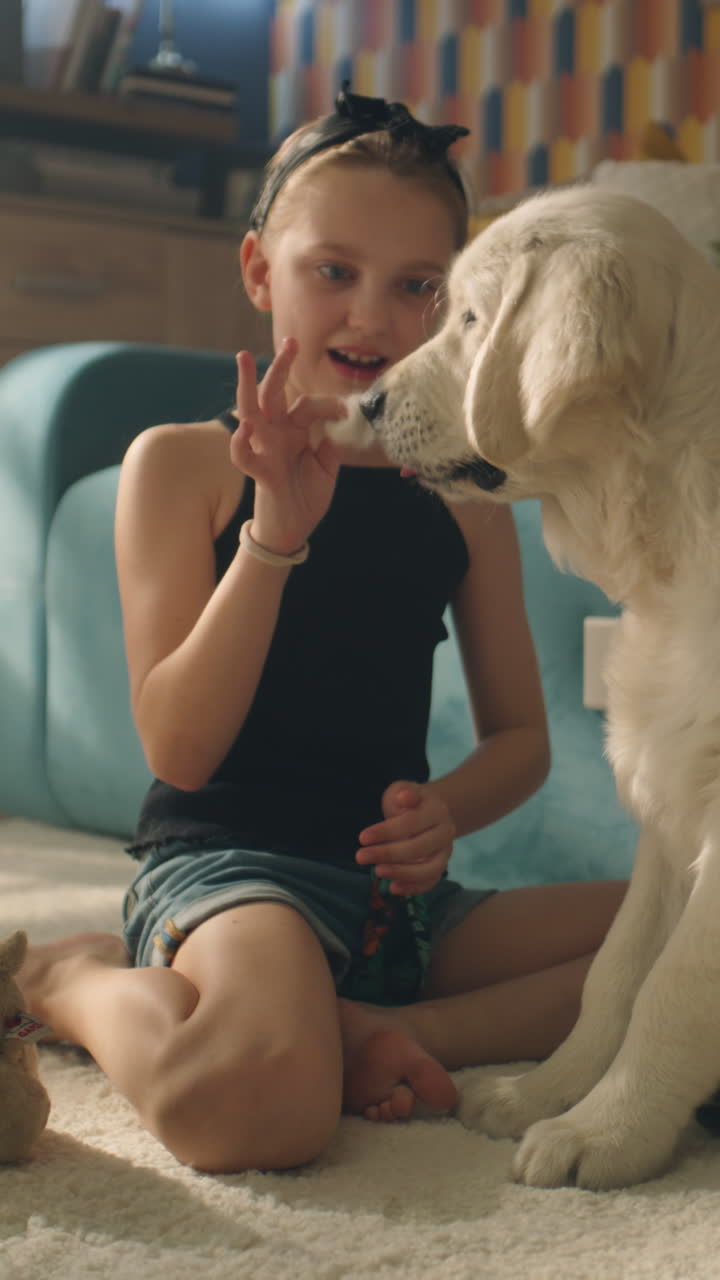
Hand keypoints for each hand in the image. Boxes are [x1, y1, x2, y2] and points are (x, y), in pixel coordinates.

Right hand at [229, 339, 347, 553]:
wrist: (293, 531)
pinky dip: (240, 442)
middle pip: (273, 394)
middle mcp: (276, 436)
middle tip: (290, 341)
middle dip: (280, 366)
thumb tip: (336, 425)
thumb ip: (331, 445)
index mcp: (293, 432)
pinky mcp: (260, 473)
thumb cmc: (305, 497)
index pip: (305, 405)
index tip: (345, 409)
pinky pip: (244, 456)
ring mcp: (265, 451)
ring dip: (247, 385)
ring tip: (244, 358)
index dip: (326, 403)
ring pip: (251, 412)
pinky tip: (244, 427)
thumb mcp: (327, 468)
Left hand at [355, 781, 454, 895]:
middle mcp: (445, 832)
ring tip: (377, 872)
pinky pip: (430, 882)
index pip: (410, 823)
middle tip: (360, 857)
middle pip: (418, 848)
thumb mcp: (403, 789)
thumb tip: (404, 798)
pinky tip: (392, 887)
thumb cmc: (409, 801)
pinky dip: (413, 888)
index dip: (385, 832)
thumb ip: (404, 792)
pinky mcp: (441, 867)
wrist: (429, 812)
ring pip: (428, 869)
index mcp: (437, 810)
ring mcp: (445, 852)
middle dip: (387, 854)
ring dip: (401, 873)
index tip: (361, 838)